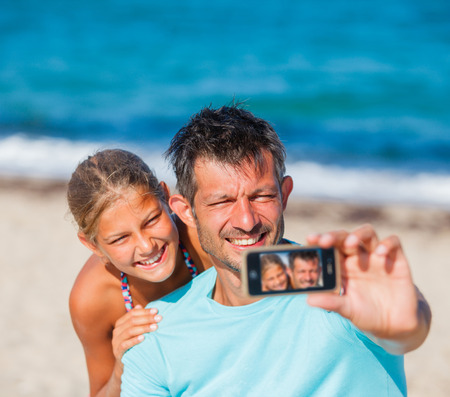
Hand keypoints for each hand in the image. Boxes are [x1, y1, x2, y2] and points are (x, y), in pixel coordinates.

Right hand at [112, 305, 160, 361]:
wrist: (125, 363)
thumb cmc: (133, 343)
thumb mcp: (135, 330)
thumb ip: (137, 319)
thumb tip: (140, 306)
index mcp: (120, 323)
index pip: (132, 313)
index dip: (145, 311)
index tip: (157, 311)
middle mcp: (117, 331)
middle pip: (132, 321)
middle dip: (147, 318)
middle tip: (159, 319)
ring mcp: (116, 341)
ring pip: (130, 331)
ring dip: (144, 328)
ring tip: (155, 327)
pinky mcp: (117, 351)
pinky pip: (125, 344)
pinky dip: (135, 340)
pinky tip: (143, 338)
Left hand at [306, 224, 430, 353]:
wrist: (395, 325)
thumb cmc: (366, 313)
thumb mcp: (347, 309)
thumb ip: (330, 303)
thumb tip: (309, 300)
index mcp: (342, 266)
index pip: (329, 247)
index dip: (319, 240)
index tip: (310, 239)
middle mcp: (358, 257)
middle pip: (345, 236)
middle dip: (334, 236)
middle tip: (324, 241)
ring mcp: (376, 257)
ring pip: (368, 233)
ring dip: (358, 234)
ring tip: (350, 244)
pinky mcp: (397, 260)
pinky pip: (394, 243)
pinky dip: (387, 244)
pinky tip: (379, 254)